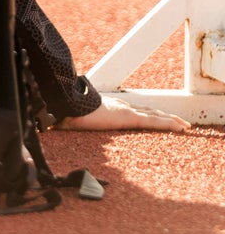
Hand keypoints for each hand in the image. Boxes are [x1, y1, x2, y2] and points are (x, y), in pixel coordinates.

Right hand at [61, 95, 190, 132]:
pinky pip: (154, 122)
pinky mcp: (129, 117)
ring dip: (171, 120)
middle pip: (147, 111)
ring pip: (155, 115)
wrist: (64, 104)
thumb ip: (64, 125)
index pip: (131, 110)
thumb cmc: (64, 113)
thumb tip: (47, 129)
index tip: (152, 117)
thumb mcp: (69, 122)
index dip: (144, 114)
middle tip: (178, 122)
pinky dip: (170, 124)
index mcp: (108, 108)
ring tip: (185, 126)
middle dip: (163, 116)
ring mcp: (126, 111)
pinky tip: (182, 128)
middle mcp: (120, 106)